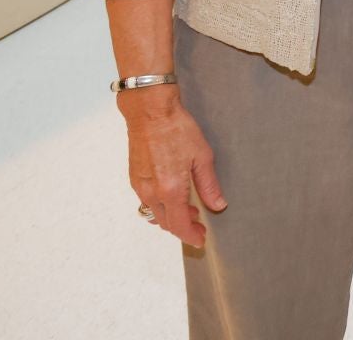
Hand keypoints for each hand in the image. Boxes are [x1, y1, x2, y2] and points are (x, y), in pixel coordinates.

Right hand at [121, 89, 224, 247]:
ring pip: (155, 214)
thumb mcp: (202, 157)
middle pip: (166, 223)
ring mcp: (140, 186)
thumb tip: (218, 205)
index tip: (201, 239)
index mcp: (170, 190)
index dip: (191, 236)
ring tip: (190, 209)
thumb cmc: (177, 130)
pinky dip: (160, 206)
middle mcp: (152, 192)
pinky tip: (173, 196)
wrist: (150, 112)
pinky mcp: (134, 178)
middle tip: (199, 225)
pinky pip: (146, 202)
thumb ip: (209, 185)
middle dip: (183, 228)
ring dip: (171, 217)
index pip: (180, 225)